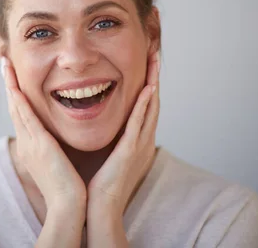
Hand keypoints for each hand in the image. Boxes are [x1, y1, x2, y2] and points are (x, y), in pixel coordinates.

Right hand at [1, 57, 86, 211]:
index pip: (21, 113)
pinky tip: (15, 85)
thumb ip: (56, 147)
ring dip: (10, 84)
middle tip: (4, 61)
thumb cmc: (68, 187)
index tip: (13, 75)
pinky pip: (26, 117)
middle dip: (9, 82)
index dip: (16, 92)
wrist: (68, 205)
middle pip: (14, 105)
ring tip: (6, 64)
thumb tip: (59, 138)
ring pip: (16, 107)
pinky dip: (19, 100)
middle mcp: (26, 141)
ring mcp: (29, 143)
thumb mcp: (58, 161)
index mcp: (31, 145)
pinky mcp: (38, 144)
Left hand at [87, 50, 160, 216]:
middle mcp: (142, 138)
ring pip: (150, 107)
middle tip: (155, 52)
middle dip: (155, 76)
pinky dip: (145, 105)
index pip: (145, 104)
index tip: (147, 61)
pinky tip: (148, 89)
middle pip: (153, 100)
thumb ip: (113, 136)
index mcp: (137, 138)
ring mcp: (139, 144)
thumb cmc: (103, 182)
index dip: (148, 82)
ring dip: (154, 83)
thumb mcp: (111, 153)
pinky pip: (139, 123)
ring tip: (155, 61)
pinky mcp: (131, 150)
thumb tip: (106, 121)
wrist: (102, 205)